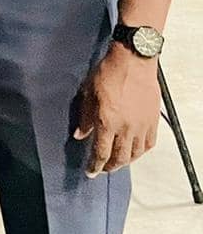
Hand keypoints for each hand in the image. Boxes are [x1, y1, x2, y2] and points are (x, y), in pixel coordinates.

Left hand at [75, 46, 160, 175]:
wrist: (133, 62)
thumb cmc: (107, 73)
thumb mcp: (88, 93)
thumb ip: (85, 117)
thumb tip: (79, 135)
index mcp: (107, 121)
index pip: (101, 152)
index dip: (95, 165)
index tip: (91, 172)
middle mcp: (126, 127)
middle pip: (119, 157)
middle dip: (110, 166)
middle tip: (103, 169)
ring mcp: (142, 125)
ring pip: (135, 153)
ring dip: (125, 161)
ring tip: (117, 162)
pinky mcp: (152, 121)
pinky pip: (148, 144)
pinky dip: (140, 151)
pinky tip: (134, 151)